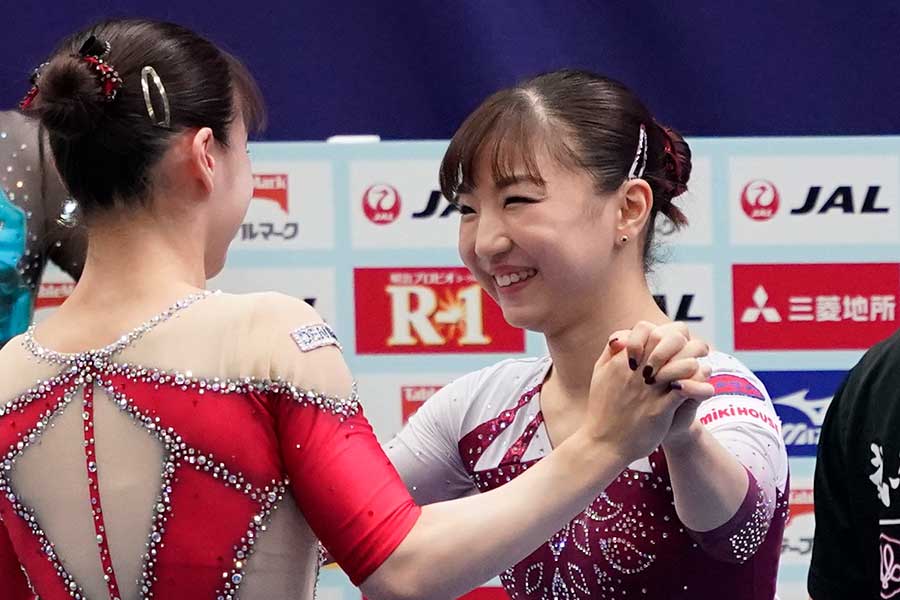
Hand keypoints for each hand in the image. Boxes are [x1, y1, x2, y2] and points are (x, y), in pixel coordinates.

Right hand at [584, 322, 713, 465]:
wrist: (603, 444)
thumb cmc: (602, 409)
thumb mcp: (599, 374)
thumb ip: (610, 352)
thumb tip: (622, 336)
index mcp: (622, 360)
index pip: (646, 329)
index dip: (662, 331)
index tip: (671, 343)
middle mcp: (636, 371)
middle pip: (669, 340)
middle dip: (687, 343)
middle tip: (699, 351)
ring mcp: (649, 390)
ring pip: (683, 364)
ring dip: (695, 364)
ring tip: (701, 370)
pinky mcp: (659, 409)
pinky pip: (686, 390)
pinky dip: (699, 387)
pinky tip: (704, 389)